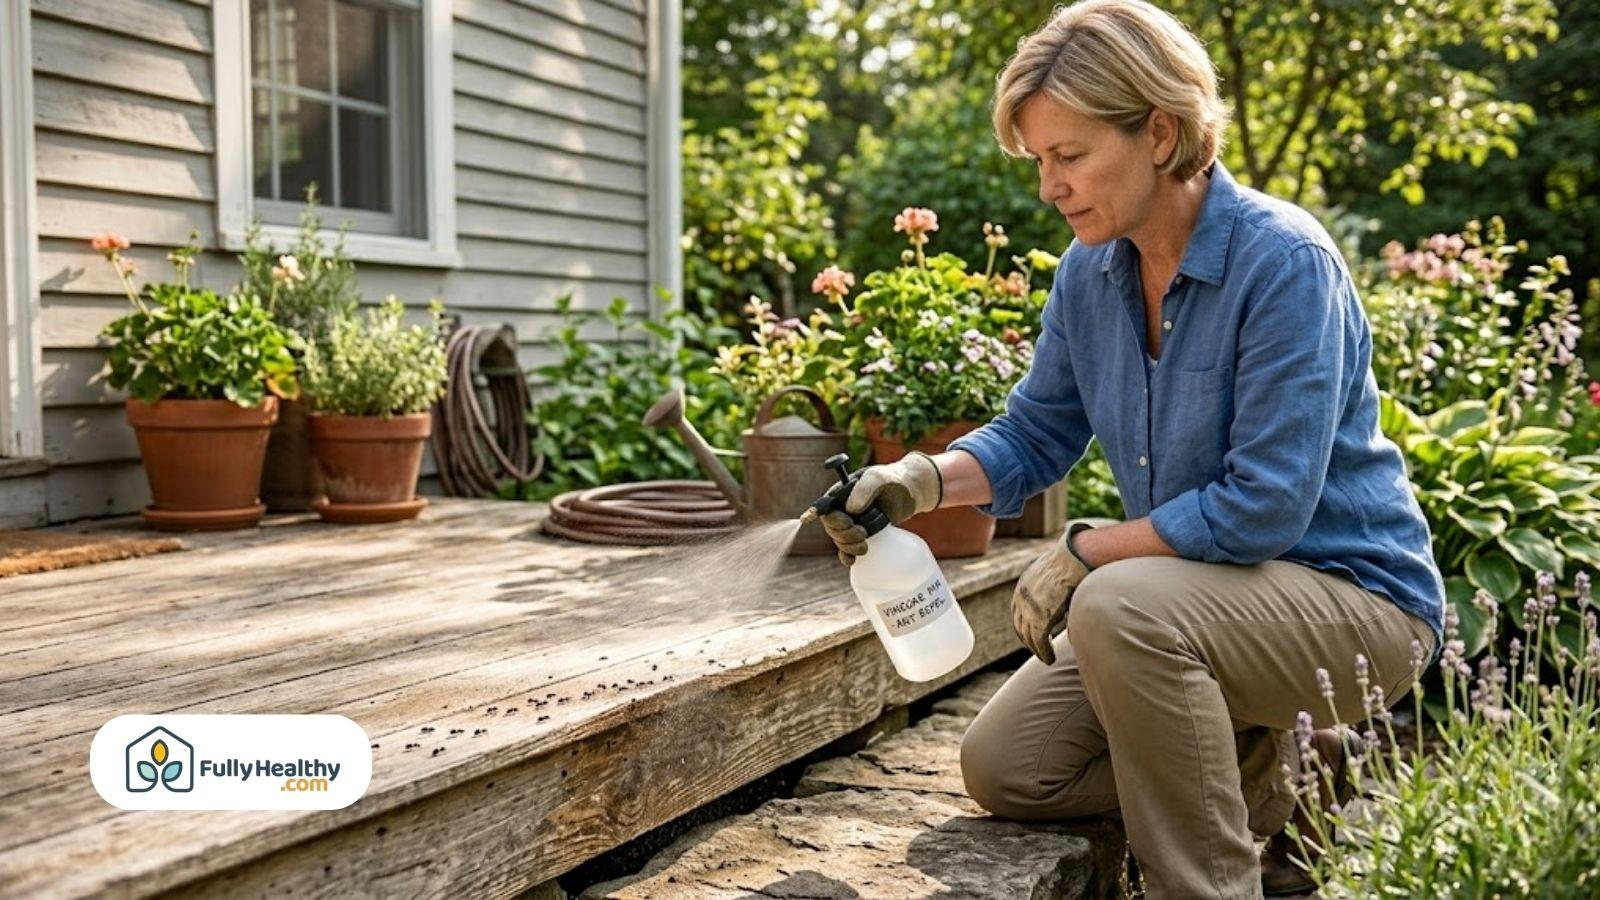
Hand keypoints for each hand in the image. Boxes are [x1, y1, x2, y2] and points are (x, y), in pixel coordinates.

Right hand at [819, 452, 941, 565]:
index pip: (825, 508)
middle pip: (832, 528)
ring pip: (839, 540)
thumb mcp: (878, 478)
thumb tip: (851, 509)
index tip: (847, 523)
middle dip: (844, 535)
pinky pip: (847, 548)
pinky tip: (852, 560)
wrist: (909, 491)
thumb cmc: (892, 479)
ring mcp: (851, 523)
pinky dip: (847, 556)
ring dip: (848, 547)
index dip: (831, 519)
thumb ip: (864, 489)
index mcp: (840, 493)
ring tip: (865, 545)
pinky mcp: (862, 534)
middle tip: (863, 533)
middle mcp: (842, 509)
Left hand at [1012, 524, 1094, 663]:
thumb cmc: (1073, 561)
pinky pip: (1040, 641)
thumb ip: (1053, 587)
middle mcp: (1022, 597)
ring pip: (1029, 637)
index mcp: (1024, 584)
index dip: (1025, 626)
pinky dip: (1044, 652)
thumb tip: (1063, 598)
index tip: (1033, 636)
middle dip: (1029, 640)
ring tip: (1047, 658)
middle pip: (1020, 626)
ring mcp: (1029, 608)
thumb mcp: (1056, 572)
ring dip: (1037, 650)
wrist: (1076, 556)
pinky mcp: (1040, 618)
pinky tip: (1050, 659)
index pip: (1018, 612)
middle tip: (1040, 651)